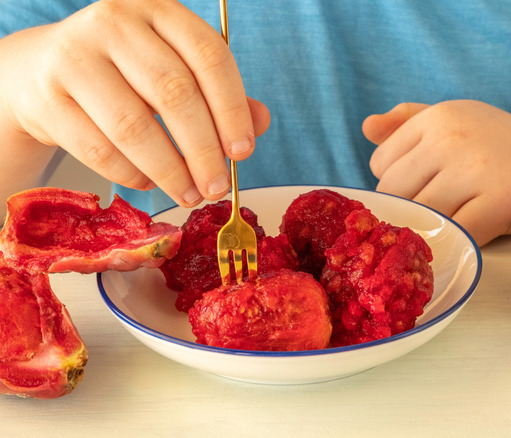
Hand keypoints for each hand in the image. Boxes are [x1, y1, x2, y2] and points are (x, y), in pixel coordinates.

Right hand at [0, 0, 269, 206]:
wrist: (43, 71)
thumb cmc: (125, 74)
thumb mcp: (175, 70)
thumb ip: (219, 94)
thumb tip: (261, 122)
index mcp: (159, 9)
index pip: (209, 57)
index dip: (232, 110)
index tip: (243, 152)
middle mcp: (115, 23)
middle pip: (174, 93)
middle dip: (203, 151)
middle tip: (217, 187)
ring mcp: (75, 56)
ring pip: (134, 126)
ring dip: (170, 171)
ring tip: (189, 194)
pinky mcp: (48, 96)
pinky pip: (100, 148)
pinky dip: (131, 174)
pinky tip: (149, 183)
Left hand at [363, 100, 510, 245]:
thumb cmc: (505, 147)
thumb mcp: (460, 119)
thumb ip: (410, 121)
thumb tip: (366, 127)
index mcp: (439, 116)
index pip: (381, 163)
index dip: (398, 182)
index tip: (426, 186)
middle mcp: (451, 137)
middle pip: (393, 192)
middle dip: (409, 207)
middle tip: (440, 210)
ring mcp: (474, 169)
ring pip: (419, 215)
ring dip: (432, 226)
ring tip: (457, 219)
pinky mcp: (495, 201)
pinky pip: (453, 232)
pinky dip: (458, 240)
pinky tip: (474, 231)